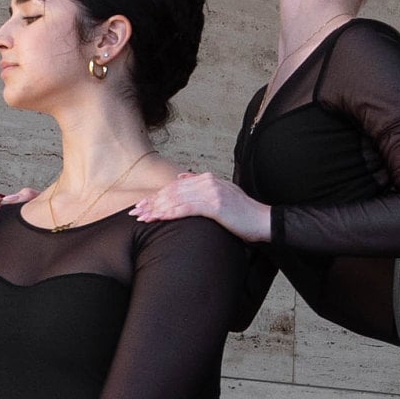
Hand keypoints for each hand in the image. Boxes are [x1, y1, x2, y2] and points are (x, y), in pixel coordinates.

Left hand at [128, 170, 270, 242]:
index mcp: (207, 179)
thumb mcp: (223, 195)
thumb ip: (202, 186)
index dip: (157, 196)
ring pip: (176, 199)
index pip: (175, 187)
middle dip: (152, 202)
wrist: (264, 220)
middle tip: (135, 212)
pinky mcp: (215, 205)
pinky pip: (187, 208)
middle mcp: (207, 182)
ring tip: (143, 217)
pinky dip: (170, 212)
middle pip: (172, 191)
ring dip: (157, 209)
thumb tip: (182, 178)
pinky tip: (159, 218)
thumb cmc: (244, 214)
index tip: (143, 205)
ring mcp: (211, 192)